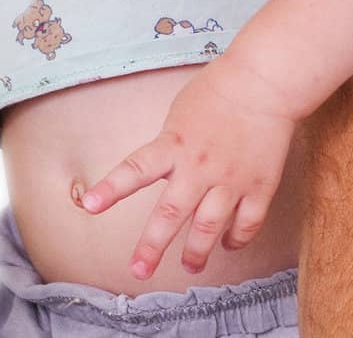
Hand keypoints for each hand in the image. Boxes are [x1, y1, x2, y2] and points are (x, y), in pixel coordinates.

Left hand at [81, 59, 298, 278]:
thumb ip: (169, 145)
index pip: (135, 171)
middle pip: (171, 215)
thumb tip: (162, 170)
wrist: (263, 82)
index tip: (88, 205)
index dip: (110, 189)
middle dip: (152, 247)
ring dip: (197, 252)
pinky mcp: (259, 186)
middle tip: (139, 270)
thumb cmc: (218, 90)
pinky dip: (236, 239)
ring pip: (209, 227)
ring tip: (190, 266)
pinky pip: (246, 224)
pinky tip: (227, 244)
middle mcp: (199, 167)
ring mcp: (230, 180)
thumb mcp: (179, 113)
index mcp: (174, 144)